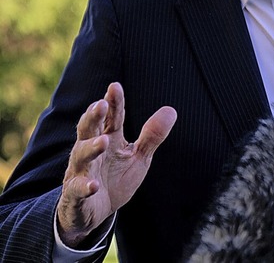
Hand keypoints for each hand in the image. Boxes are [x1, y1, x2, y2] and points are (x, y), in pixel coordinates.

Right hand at [56, 82, 176, 246]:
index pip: (110, 118)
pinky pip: (77, 189)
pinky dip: (84, 186)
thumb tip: (171, 110)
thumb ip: (151, 136)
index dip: (113, 103)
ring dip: (91, 148)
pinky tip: (94, 185)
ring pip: (81, 156)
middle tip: (100, 104)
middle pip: (88, 129)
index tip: (115, 86)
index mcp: (108, 139)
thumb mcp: (138, 157)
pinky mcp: (75, 195)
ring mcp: (81, 172)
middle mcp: (90, 151)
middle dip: (93, 116)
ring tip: (103, 141)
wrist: (93, 214)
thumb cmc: (115, 179)